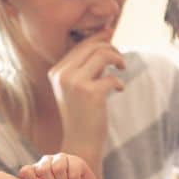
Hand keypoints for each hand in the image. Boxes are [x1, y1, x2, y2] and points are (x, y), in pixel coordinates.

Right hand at [48, 29, 124, 151]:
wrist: (80, 142)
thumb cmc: (82, 114)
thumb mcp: (78, 86)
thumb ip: (87, 64)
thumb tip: (106, 35)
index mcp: (56, 71)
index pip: (80, 45)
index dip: (99, 39)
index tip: (112, 37)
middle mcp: (62, 75)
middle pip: (93, 46)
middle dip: (111, 48)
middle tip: (120, 61)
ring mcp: (75, 83)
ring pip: (102, 54)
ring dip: (117, 59)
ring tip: (122, 69)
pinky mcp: (90, 93)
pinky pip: (111, 77)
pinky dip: (118, 82)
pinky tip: (119, 90)